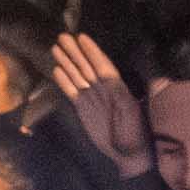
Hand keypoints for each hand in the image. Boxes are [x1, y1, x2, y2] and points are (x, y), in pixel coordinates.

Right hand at [49, 29, 145, 173]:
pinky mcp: (82, 107)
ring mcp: (91, 97)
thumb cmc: (134, 131)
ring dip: (67, 62)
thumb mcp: (129, 111)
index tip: (81, 37)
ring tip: (56, 47)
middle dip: (75, 52)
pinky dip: (64, 81)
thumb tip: (107, 75)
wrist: (127, 152)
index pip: (101, 64)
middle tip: (62, 36)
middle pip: (86, 66)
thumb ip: (119, 92)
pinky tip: (56, 70)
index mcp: (116, 86)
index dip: (92, 51)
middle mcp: (102, 88)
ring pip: (77, 75)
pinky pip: (71, 91)